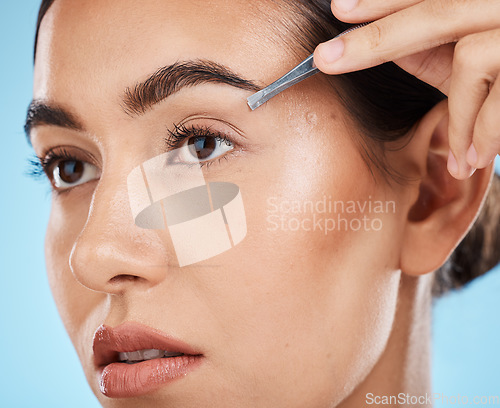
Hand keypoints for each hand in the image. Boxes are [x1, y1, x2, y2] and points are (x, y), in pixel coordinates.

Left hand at [313, 0, 499, 178]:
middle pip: (436, 11)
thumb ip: (438, 49)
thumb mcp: (482, 53)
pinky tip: (473, 159)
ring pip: (469, 58)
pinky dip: (482, 132)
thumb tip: (385, 50)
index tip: (338, 9)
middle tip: (326, 58)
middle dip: (377, 39)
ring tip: (459, 156)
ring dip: (458, 115)